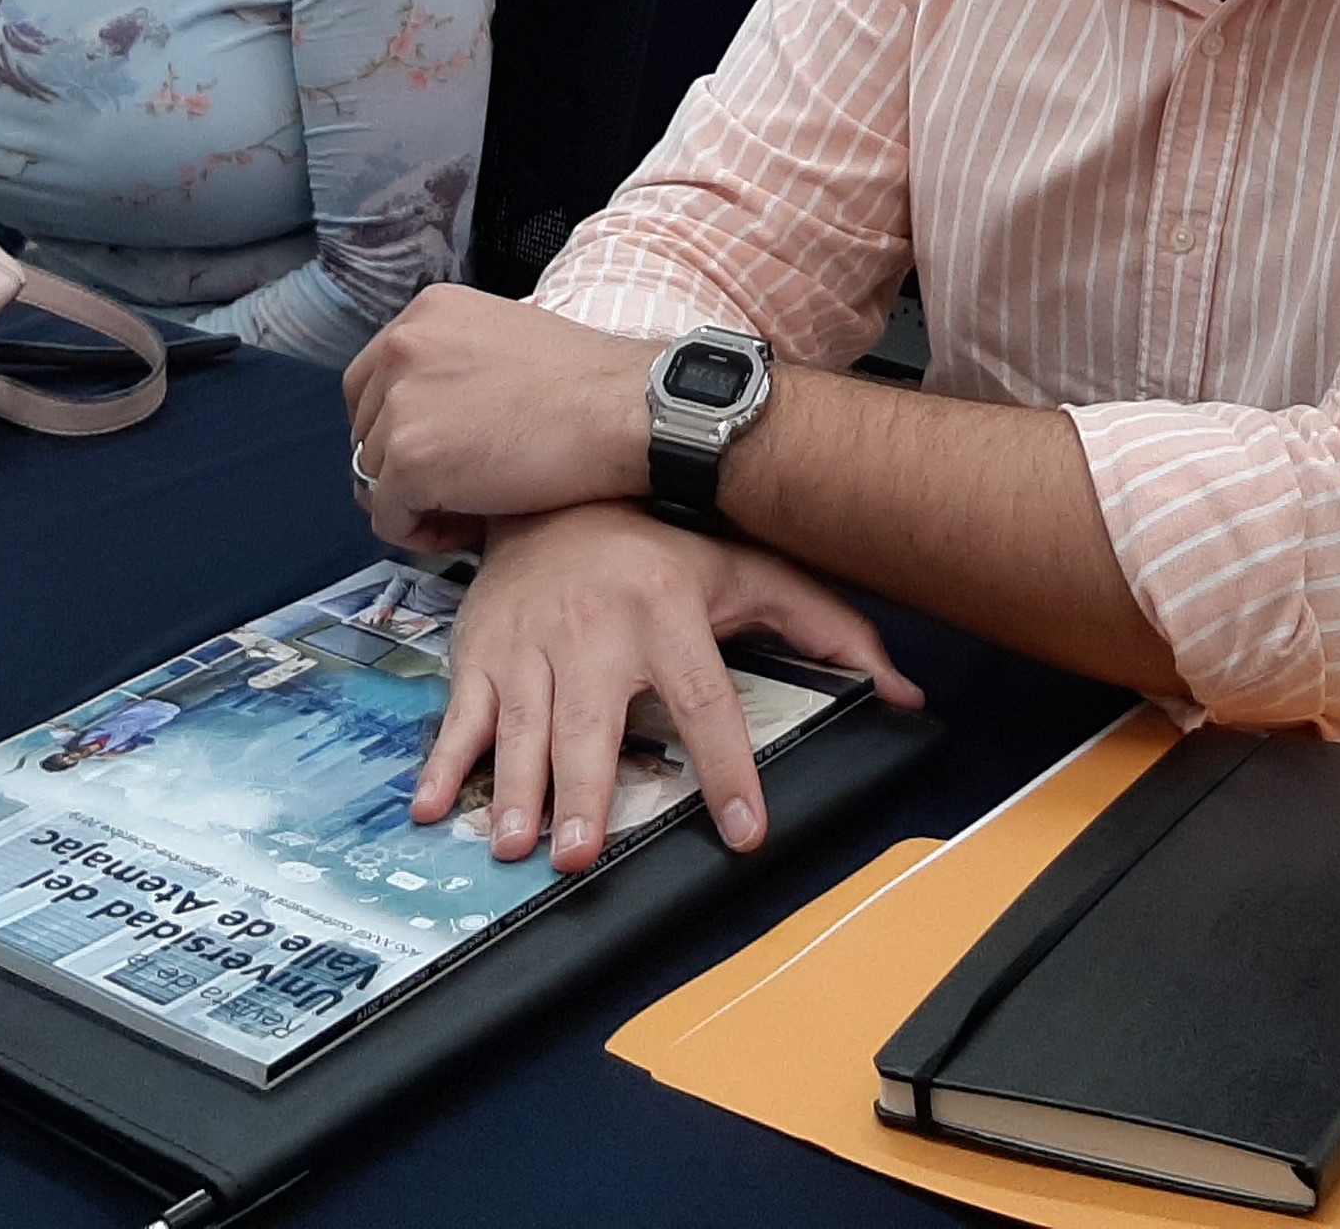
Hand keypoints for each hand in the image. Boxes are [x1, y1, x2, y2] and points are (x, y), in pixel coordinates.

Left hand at [343, 286, 653, 554]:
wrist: (628, 409)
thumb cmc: (590, 384)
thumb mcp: (506, 340)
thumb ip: (454, 365)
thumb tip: (434, 417)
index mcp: (425, 313)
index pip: (369, 381)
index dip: (397, 427)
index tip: (439, 453)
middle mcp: (401, 348)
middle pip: (364, 431)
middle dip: (401, 467)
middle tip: (455, 489)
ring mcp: (400, 404)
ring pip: (373, 478)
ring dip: (416, 502)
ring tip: (470, 510)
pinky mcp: (409, 459)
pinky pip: (389, 518)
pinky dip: (422, 534)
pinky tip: (470, 528)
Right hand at [415, 502, 920, 872]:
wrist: (560, 482)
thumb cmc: (665, 545)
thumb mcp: (753, 571)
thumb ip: (830, 629)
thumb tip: (908, 691)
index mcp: (668, 614)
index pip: (704, 702)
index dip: (728, 768)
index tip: (744, 832)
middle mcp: (596, 630)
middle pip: (592, 722)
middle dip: (584, 791)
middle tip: (580, 857)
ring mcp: (530, 642)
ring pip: (520, 726)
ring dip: (514, 790)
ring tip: (514, 846)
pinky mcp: (481, 651)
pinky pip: (458, 714)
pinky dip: (443, 764)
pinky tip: (432, 809)